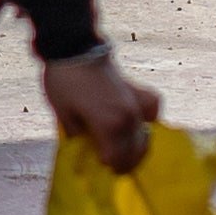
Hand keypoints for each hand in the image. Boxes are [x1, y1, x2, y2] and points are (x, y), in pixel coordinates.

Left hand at [42, 42, 166, 171]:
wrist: (74, 47)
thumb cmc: (64, 82)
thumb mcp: (63, 115)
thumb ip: (78, 138)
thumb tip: (86, 152)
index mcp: (109, 126)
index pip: (117, 160)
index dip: (107, 167)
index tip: (98, 165)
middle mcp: (128, 119)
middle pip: (134, 153)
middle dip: (122, 162)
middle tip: (109, 161)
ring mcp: (137, 105)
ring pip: (146, 138)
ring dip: (135, 147)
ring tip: (121, 148)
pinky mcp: (139, 91)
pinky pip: (152, 112)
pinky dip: (148, 120)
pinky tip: (138, 122)